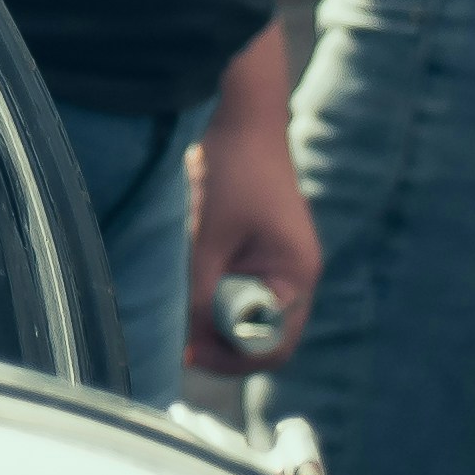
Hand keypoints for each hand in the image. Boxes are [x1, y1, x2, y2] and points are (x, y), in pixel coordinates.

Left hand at [182, 34, 317, 373]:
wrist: (238, 116)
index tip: (190, 355)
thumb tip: (188, 344)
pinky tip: (187, 288)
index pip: (274, 345)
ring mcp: (278, 262)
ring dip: (215, 319)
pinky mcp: (259, 249)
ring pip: (247, 313)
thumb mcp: (206, 239)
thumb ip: (201, 293)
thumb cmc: (230, 171)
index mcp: (295, 275)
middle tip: (180, 343)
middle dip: (221, 343)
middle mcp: (294, 274)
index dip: (232, 358)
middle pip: (263, 335)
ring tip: (179, 314)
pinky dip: (215, 295)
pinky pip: (240, 289)